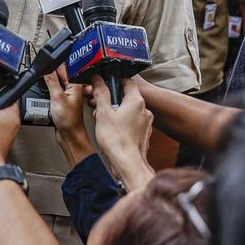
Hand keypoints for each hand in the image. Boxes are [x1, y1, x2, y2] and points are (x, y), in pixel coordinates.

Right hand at [44, 67, 94, 166]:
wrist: (69, 136)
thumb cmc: (69, 121)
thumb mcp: (57, 97)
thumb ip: (51, 81)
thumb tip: (46, 69)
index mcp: (76, 83)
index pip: (64, 67)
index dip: (54, 66)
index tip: (46, 67)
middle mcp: (73, 88)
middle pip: (59, 74)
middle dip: (50, 76)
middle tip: (46, 81)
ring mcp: (67, 95)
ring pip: (55, 83)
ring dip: (49, 86)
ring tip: (47, 92)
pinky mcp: (62, 101)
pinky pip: (53, 92)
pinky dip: (48, 94)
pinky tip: (46, 98)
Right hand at [92, 75, 154, 190]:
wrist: (128, 164)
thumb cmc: (117, 141)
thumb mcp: (103, 113)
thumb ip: (101, 93)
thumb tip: (98, 80)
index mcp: (136, 101)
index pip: (127, 81)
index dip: (114, 82)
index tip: (105, 87)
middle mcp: (144, 110)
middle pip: (127, 97)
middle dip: (113, 101)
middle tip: (101, 108)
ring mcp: (146, 123)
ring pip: (129, 111)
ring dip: (117, 113)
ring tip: (106, 123)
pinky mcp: (144, 134)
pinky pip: (132, 123)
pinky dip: (123, 124)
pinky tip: (114, 133)